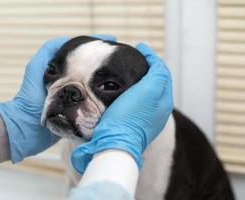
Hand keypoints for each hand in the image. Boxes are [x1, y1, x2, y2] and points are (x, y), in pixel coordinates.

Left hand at [0, 35, 115, 162]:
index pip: (83, 55)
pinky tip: (116, 93)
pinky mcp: (78, 113)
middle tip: (122, 58)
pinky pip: (94, 101)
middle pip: (92, 69)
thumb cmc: (29, 98)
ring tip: (123, 74)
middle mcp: (70, 84)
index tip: (113, 41)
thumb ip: (48, 51)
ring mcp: (75, 99)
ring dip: (107, 80)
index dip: (97, 46)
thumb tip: (67, 39)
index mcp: (63, 72)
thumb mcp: (35, 69)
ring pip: (95, 84)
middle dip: (106, 62)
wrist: (27, 129)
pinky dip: (104, 96)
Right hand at [71, 43, 173, 173]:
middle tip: (135, 57)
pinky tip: (122, 89)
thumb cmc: (129, 116)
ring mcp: (146, 118)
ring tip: (128, 70)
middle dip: (148, 67)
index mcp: (164, 101)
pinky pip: (137, 101)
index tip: (139, 46)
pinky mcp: (133, 123)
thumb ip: (158, 75)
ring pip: (146, 92)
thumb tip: (157, 64)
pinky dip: (133, 90)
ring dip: (140, 78)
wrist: (114, 142)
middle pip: (156, 82)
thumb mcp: (149, 90)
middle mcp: (158, 110)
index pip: (162, 72)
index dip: (152, 57)